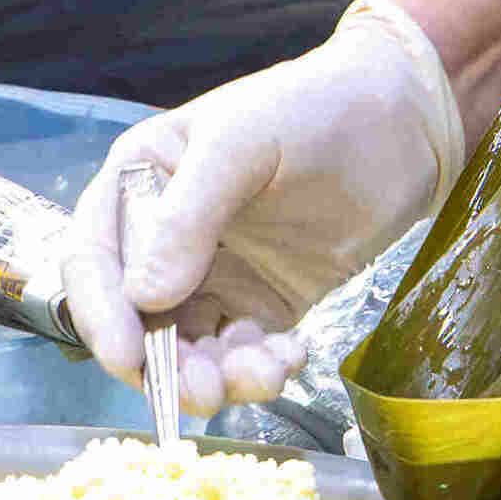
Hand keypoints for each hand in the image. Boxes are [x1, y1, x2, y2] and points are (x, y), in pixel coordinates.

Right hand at [62, 0, 467, 404]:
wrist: (406, 122)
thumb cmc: (315, 108)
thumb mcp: (241, 142)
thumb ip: (187, 216)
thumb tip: (145, 298)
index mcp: (140, 182)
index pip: (94, 258)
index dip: (102, 314)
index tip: (128, 359)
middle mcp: (166, 236)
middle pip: (138, 319)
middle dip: (164, 364)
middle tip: (203, 391)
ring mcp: (216, 273)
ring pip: (191, 346)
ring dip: (215, 376)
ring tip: (260, 377)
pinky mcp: (265, 302)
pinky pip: (243, 352)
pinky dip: (259, 368)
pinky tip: (291, 357)